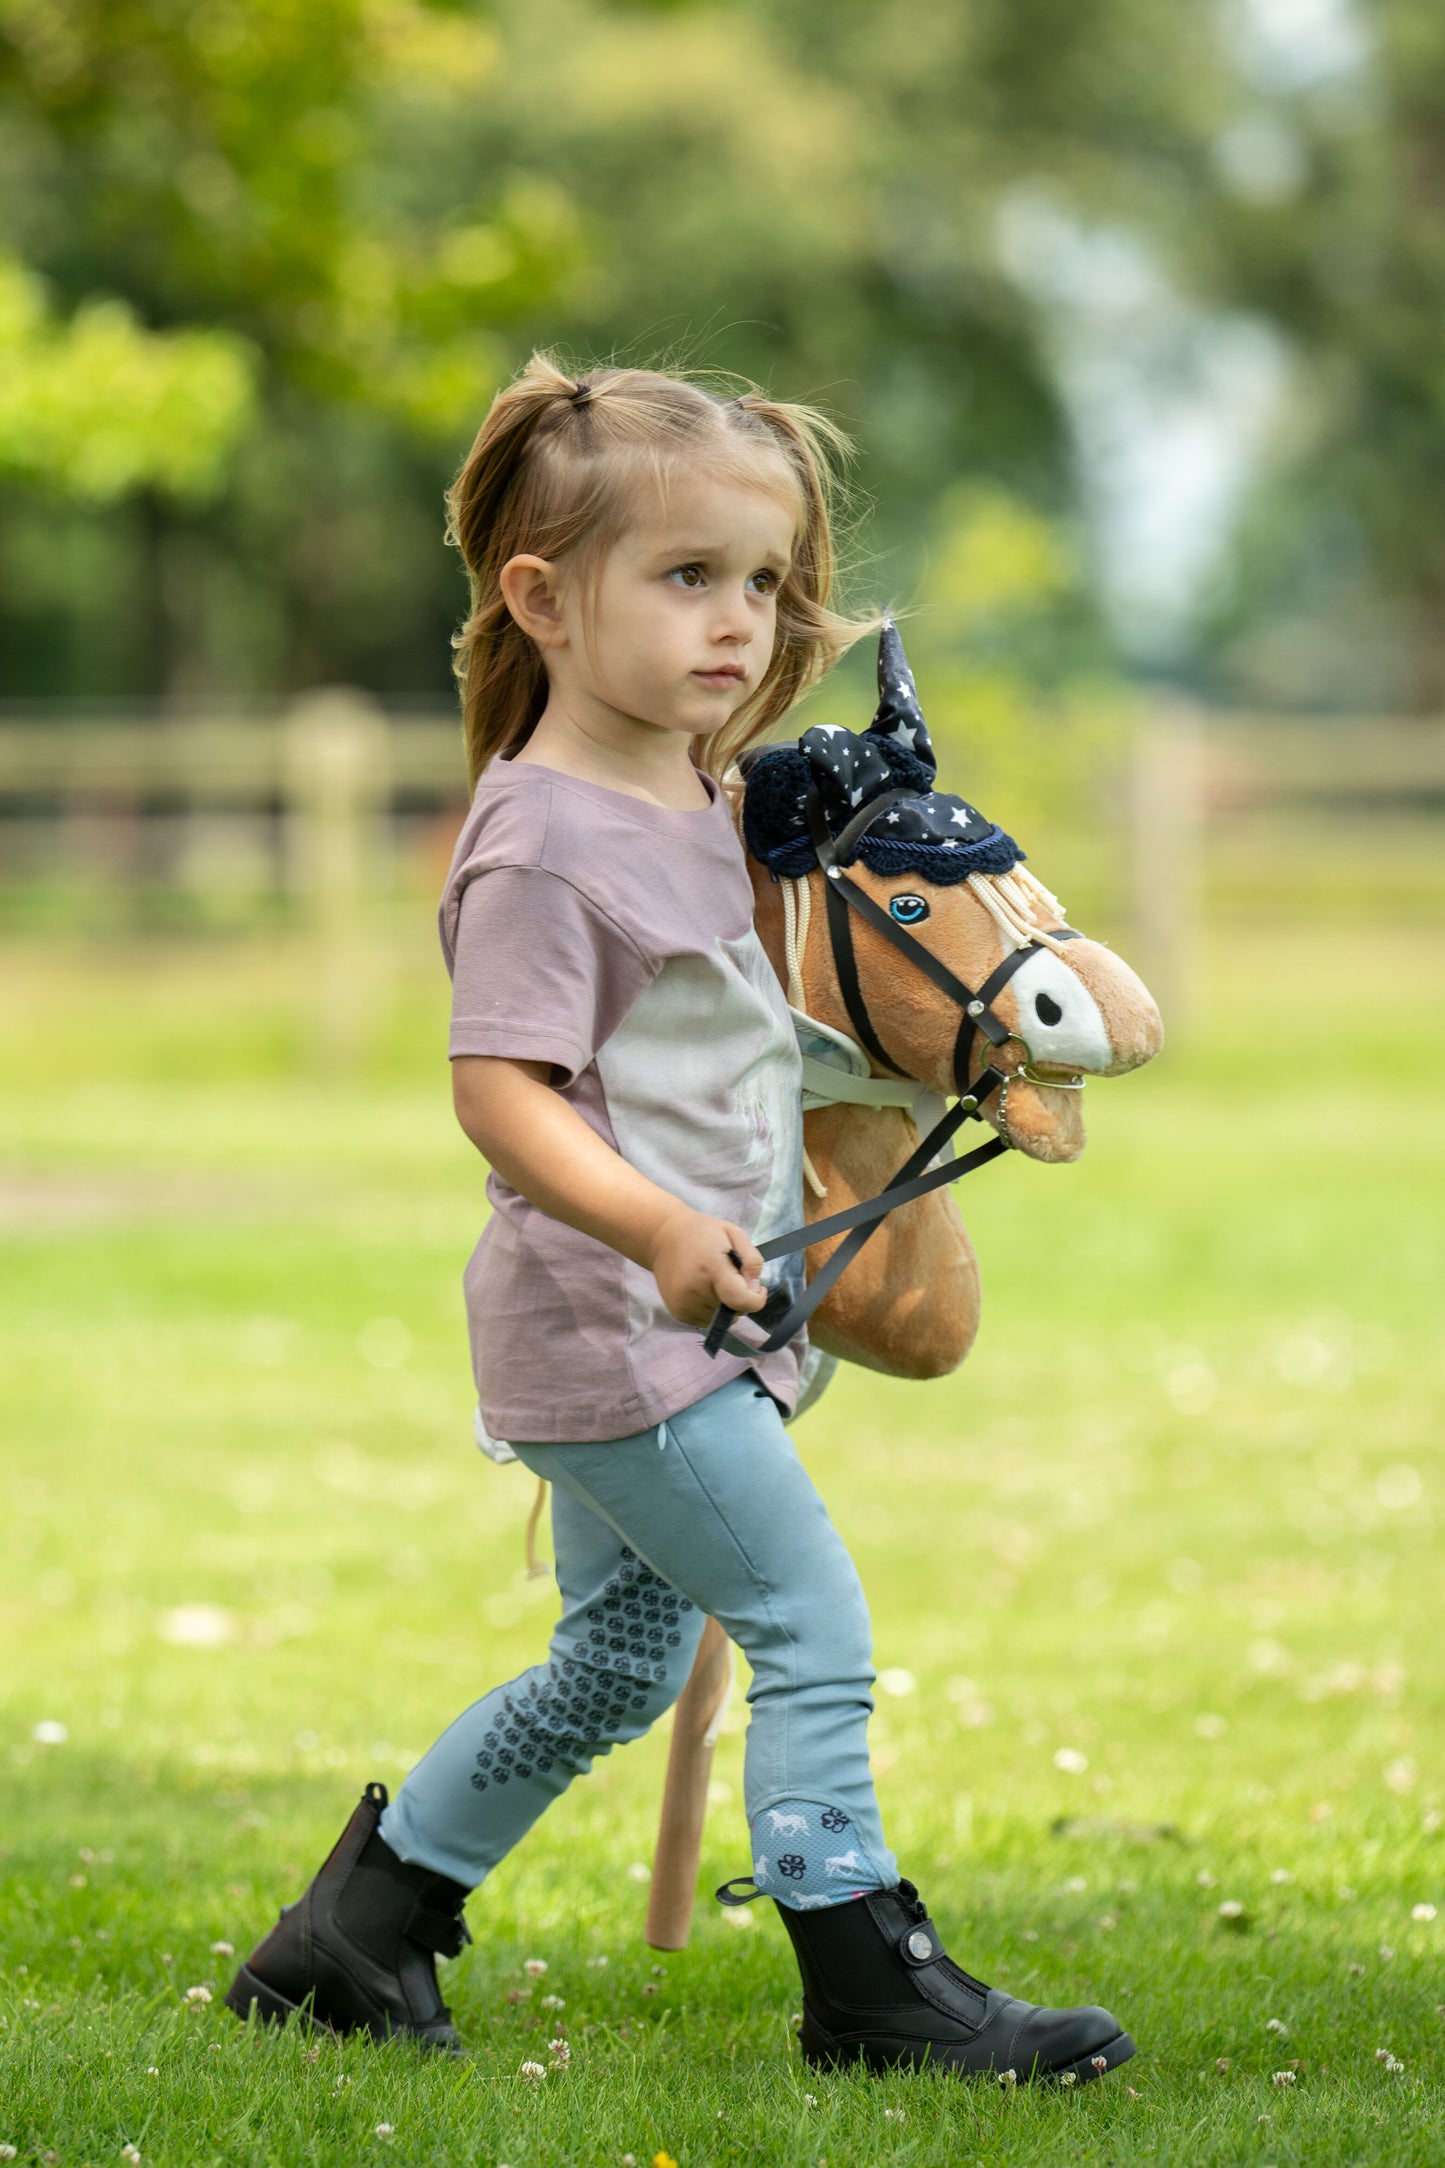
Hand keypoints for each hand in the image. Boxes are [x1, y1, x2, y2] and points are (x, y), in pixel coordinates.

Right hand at [648, 1209, 766, 1330]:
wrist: (663, 1238)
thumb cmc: (703, 1233)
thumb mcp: (734, 1233)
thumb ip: (752, 1260)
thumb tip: (755, 1288)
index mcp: (712, 1268)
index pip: (740, 1300)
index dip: (755, 1300)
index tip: (758, 1289)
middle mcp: (695, 1290)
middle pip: (733, 1311)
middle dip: (740, 1299)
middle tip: (731, 1278)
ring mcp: (684, 1304)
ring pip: (720, 1319)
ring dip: (725, 1306)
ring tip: (714, 1283)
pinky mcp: (678, 1312)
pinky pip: (706, 1321)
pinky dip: (711, 1310)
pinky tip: (703, 1290)